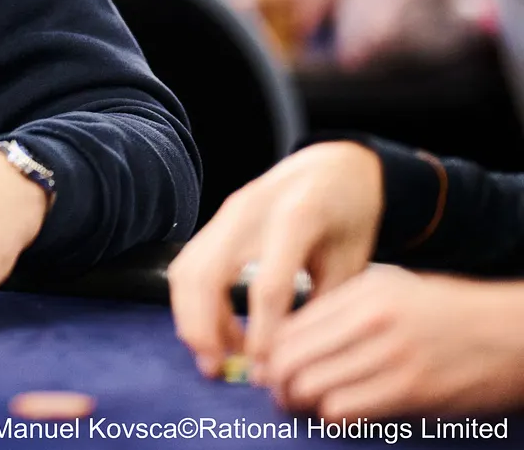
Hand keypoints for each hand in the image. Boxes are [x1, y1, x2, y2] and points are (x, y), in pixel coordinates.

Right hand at [168, 142, 382, 378]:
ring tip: (215, 355)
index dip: (263, 334)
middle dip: (205, 328)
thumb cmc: (350, 218)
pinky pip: (188, 265)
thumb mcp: (353, 260)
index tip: (267, 372)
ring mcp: (225, 213)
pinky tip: (215, 330)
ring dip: (192, 318)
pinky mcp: (214, 221)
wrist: (334, 167)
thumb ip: (324, 304)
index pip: (268, 286)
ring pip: (187, 270)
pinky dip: (192, 303)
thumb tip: (295, 360)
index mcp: (296, 217)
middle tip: (218, 368)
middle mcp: (248, 211)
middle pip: (206, 274)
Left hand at [268, 266, 523, 419]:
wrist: (510, 333)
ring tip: (301, 404)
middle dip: (276, 382)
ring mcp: (392, 357)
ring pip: (312, 388)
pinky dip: (330, 415)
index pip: (290, 326)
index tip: (265, 367)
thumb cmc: (446, 311)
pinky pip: (344, 410)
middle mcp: (372, 321)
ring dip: (299, 402)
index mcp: (363, 293)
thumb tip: (290, 337)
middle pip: (291, 359)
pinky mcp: (411, 392)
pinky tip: (336, 412)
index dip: (269, 353)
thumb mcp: (392, 288)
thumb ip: (342, 308)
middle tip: (277, 392)